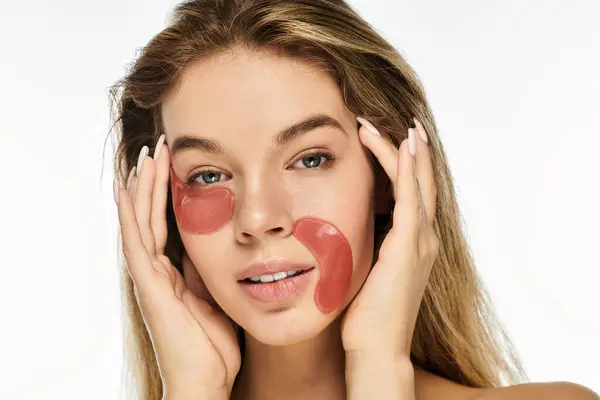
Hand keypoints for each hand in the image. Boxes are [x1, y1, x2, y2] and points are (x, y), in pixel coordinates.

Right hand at [114, 136, 240, 396]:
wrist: (207, 382)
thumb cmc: (214, 346)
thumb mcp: (216, 296)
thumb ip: (208, 271)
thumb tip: (214, 242)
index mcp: (174, 273)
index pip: (168, 224)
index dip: (169, 195)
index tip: (176, 164)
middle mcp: (157, 271)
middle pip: (151, 217)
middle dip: (154, 183)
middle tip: (159, 148)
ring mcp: (151, 278)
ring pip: (141, 224)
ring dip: (142, 189)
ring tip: (146, 157)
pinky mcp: (150, 287)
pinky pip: (137, 245)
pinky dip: (130, 216)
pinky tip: (126, 191)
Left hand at [341, 117, 438, 357]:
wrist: (375, 348)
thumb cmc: (366, 314)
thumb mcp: (365, 269)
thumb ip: (364, 244)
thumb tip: (342, 224)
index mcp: (413, 243)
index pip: (412, 193)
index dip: (404, 165)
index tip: (388, 139)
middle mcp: (424, 238)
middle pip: (423, 182)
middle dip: (413, 150)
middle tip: (402, 121)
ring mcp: (421, 242)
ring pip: (419, 184)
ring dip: (410, 151)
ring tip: (402, 124)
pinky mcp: (409, 247)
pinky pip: (411, 198)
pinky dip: (408, 170)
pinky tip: (402, 146)